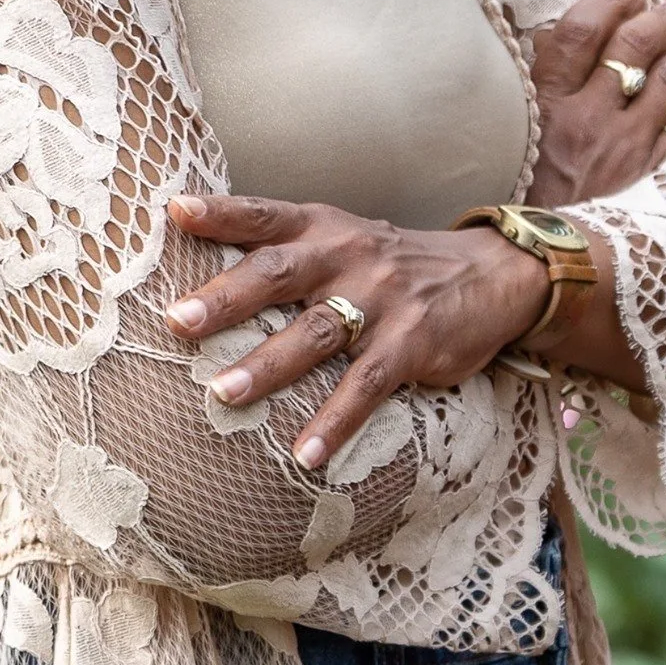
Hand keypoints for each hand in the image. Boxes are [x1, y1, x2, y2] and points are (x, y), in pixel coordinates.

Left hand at [163, 194, 546, 467]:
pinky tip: (305, 454)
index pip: (265, 215)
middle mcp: (348, 254)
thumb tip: (211, 278)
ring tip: (223, 394)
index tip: (176, 210)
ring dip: (268, 365)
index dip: (221, 212)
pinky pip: (367, 386)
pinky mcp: (412, 343)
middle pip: (279, 271)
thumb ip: (289, 250)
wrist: (489, 273)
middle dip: (227, 296)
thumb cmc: (392, 263)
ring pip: (316, 332)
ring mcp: (381, 298)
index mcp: (324, 227)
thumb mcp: (344, 238)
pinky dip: (335, 421)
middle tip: (179, 320)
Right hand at [527, 0, 665, 209]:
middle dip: (664, 17)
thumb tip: (569, 33)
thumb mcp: (518, 127)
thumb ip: (542, 80)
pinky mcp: (653, 177)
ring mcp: (625, 148)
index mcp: (547, 102)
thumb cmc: (525, 185)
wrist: (543, 256)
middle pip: (634, 49)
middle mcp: (588, 118)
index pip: (581, 31)